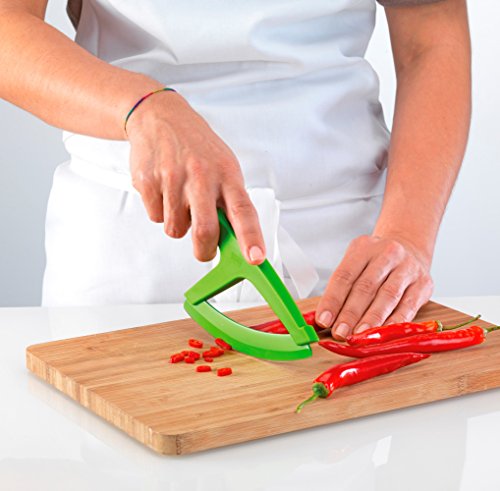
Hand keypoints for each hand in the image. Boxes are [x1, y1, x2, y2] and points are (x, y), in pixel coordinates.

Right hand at [125, 89, 265, 263]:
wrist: (160, 117)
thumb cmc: (197, 146)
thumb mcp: (224, 166)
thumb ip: (229, 201)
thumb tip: (235, 240)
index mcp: (227, 174)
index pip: (243, 211)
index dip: (251, 237)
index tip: (255, 258)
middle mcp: (201, 176)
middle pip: (205, 231)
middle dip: (204, 249)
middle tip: (204, 248)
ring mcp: (173, 179)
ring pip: (175, 229)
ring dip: (179, 224)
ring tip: (180, 199)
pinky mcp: (148, 182)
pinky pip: (155, 218)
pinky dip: (160, 212)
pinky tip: (164, 190)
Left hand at [315, 234, 433, 339]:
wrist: (410, 249)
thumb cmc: (375, 263)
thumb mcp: (356, 264)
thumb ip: (341, 289)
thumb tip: (323, 318)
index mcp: (364, 248)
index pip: (344, 275)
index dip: (332, 300)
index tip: (323, 320)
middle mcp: (387, 254)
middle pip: (365, 287)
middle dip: (350, 314)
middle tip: (340, 333)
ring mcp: (408, 268)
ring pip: (387, 296)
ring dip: (372, 319)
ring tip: (359, 336)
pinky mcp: (423, 284)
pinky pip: (408, 307)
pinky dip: (394, 322)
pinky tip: (383, 334)